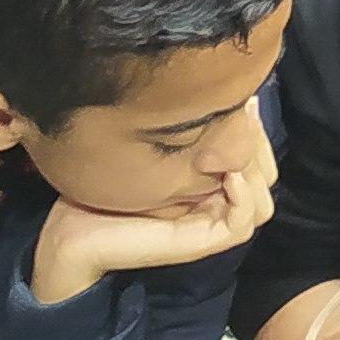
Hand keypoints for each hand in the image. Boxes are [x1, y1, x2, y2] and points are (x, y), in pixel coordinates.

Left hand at [33, 102, 275, 301]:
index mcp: (208, 190)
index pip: (258, 160)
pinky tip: (225, 172)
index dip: (255, 132)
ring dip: (253, 171)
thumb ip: (185, 136)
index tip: (243, 103)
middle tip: (239, 118)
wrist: (73, 235)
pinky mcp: (202, 241)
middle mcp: (215, 209)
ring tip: (229, 146)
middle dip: (258, 145)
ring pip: (263, 203)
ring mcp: (211, 228)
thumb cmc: (104, 192)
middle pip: (266, 177)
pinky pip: (244, 221)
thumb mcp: (154, 153)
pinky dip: (243, 195)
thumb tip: (215, 97)